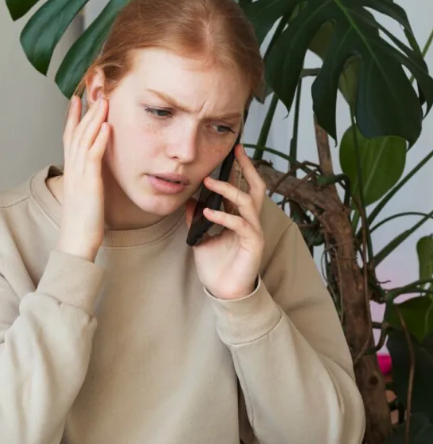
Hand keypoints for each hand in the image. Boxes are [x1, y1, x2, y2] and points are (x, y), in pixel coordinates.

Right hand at [56, 96, 109, 261]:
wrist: (76, 240)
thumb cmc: (82, 224)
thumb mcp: (84, 197)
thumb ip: (88, 182)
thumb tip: (94, 176)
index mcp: (71, 172)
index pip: (69, 138)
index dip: (72, 118)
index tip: (76, 101)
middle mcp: (72, 170)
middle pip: (76, 133)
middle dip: (84, 111)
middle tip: (92, 91)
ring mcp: (79, 175)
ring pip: (84, 140)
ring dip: (93, 119)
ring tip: (102, 101)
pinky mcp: (89, 183)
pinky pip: (93, 156)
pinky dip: (99, 139)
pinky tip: (106, 126)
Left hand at [186, 145, 265, 299]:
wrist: (223, 292)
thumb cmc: (215, 266)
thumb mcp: (200, 238)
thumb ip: (195, 220)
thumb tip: (188, 201)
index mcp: (239, 218)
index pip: (242, 188)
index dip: (238, 170)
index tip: (231, 151)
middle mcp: (249, 221)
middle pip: (255, 187)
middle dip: (247, 168)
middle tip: (236, 151)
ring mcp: (253, 231)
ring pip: (246, 202)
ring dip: (228, 190)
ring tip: (209, 182)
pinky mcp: (253, 244)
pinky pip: (240, 224)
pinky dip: (223, 216)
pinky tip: (207, 213)